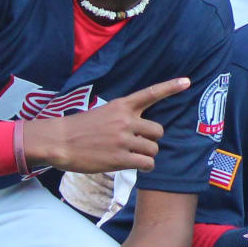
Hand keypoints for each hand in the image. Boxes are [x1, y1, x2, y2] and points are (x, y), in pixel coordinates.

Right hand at [20, 77, 190, 173]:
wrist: (60, 141)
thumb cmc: (81, 128)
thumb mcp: (104, 113)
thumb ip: (124, 117)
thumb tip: (143, 130)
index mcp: (122, 106)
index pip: (150, 93)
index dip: (170, 87)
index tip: (187, 81)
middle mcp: (125, 120)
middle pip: (158, 131)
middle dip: (152, 140)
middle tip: (140, 144)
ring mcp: (123, 140)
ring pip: (153, 149)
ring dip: (147, 155)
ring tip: (134, 156)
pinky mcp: (119, 158)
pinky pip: (145, 163)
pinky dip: (144, 166)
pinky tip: (136, 165)